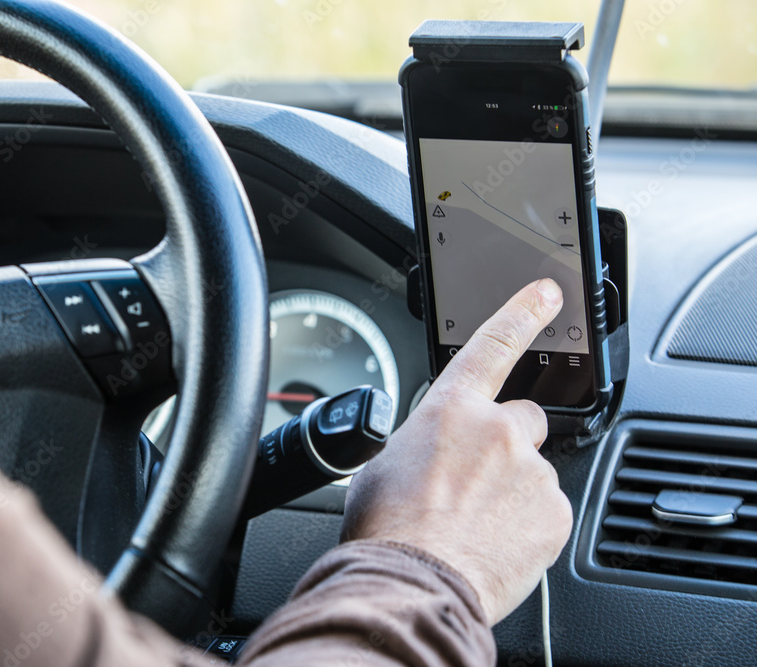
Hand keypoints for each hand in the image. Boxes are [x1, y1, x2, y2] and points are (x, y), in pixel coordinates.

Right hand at [342, 279, 572, 624]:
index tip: (547, 294)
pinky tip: (494, 544)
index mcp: (452, 411)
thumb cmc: (387, 530)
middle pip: (521, 420)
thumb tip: (427, 453)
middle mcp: (499, 431)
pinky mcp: (554, 515)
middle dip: (504, 445)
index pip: (493, 345)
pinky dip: (526, 525)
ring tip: (474, 525)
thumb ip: (419, 443)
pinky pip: (546, 511)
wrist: (412, 584)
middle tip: (474, 484)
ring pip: (532, 472)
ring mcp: (532, 473)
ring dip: (511, 491)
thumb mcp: (382, 466)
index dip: (521, 313)